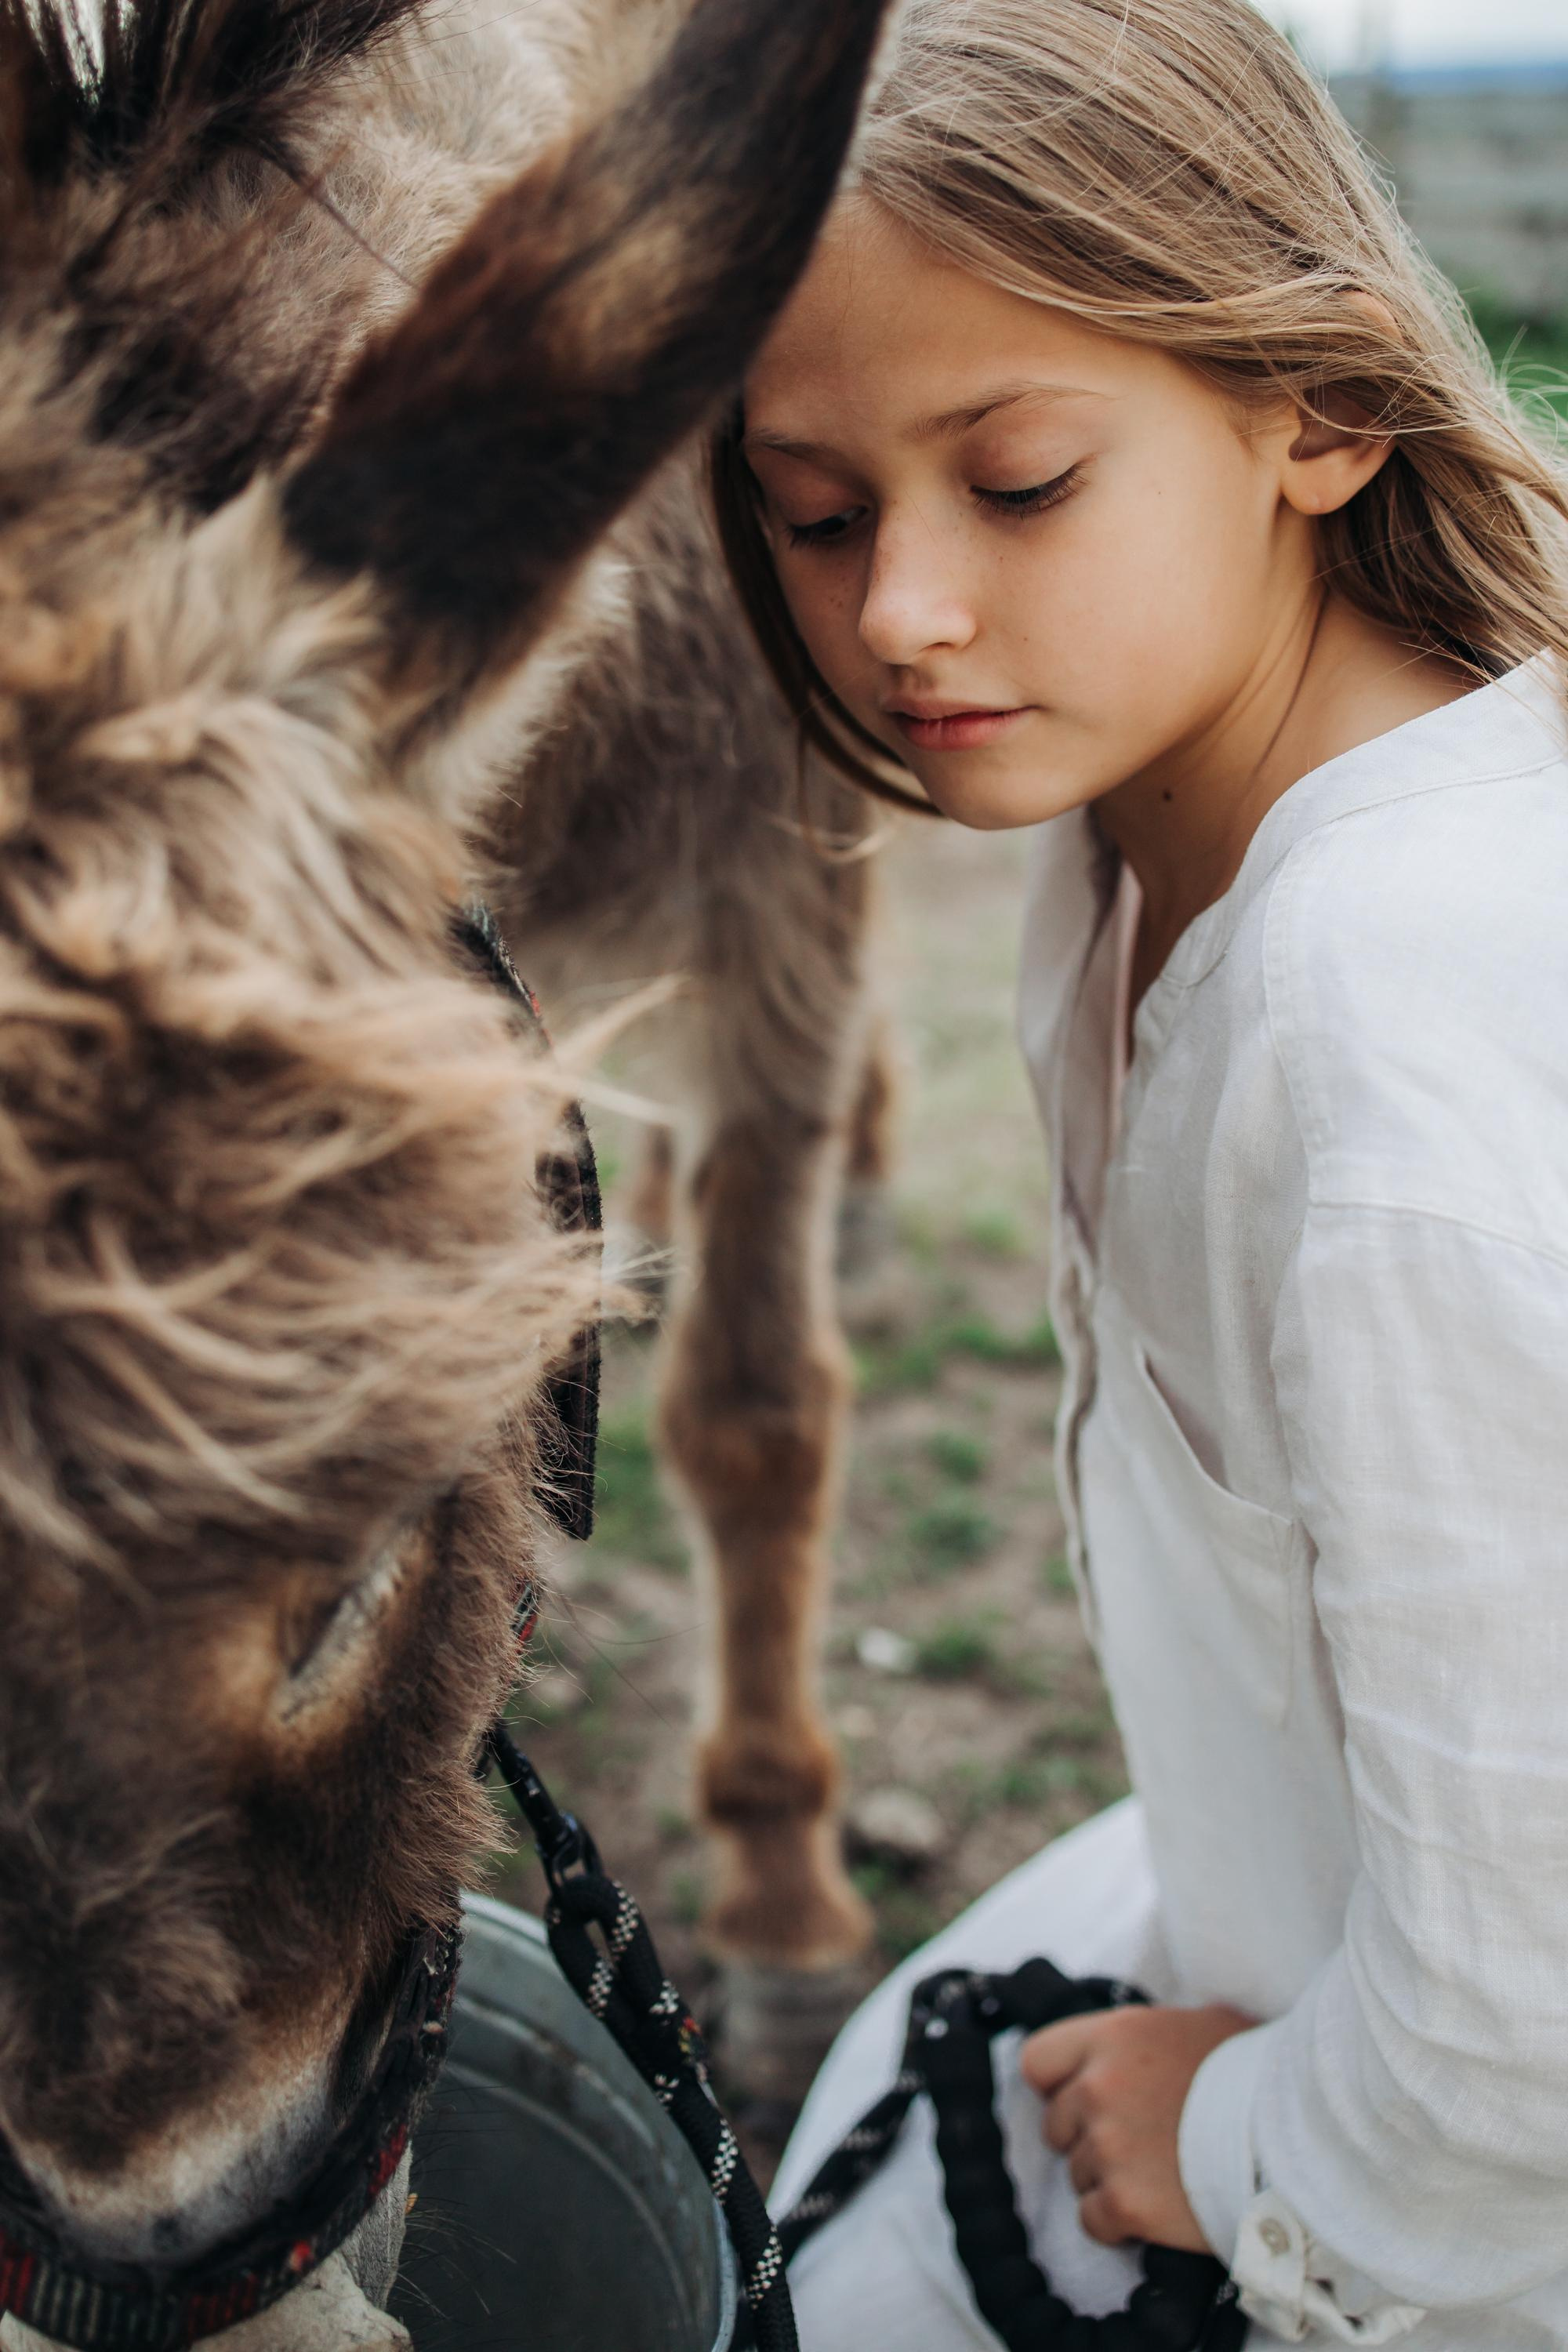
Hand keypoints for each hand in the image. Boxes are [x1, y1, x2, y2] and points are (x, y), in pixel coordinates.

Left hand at [1020, 2002, 1254, 2251]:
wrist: (1297, 2136)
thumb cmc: (1255, 2074)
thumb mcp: (1200, 2023)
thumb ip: (1149, 2034)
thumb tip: (1140, 2042)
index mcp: (1114, 2036)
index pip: (1038, 2060)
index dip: (1058, 2084)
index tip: (1083, 2098)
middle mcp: (1099, 2087)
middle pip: (1057, 2125)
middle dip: (1088, 2137)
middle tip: (1139, 2143)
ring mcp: (1108, 2146)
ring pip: (1078, 2175)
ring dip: (1109, 2180)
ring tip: (1162, 2174)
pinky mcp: (1125, 2202)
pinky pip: (1093, 2220)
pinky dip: (1119, 2223)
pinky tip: (1158, 2209)